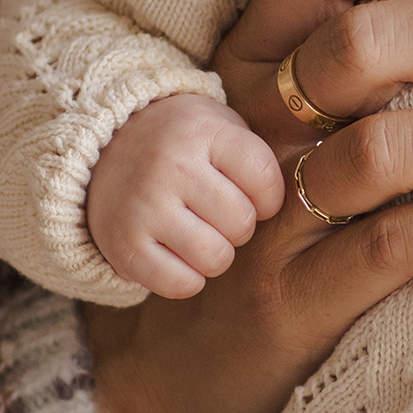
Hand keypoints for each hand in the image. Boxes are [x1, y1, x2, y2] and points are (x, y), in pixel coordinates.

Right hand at [87, 0, 412, 412]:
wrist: (180, 370)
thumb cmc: (272, 228)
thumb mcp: (292, 131)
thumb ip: (364, 69)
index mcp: (248, 66)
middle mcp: (251, 129)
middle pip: (356, 47)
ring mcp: (267, 220)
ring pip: (377, 148)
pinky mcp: (291, 301)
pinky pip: (385, 249)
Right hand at [87, 94, 282, 298]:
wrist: (101, 149)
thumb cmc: (181, 144)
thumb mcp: (219, 127)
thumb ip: (259, 156)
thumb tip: (312, 201)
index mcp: (202, 130)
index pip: (266, 182)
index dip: (268, 199)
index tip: (250, 194)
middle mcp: (170, 164)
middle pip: (242, 224)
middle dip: (239, 226)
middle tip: (215, 213)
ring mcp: (143, 206)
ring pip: (216, 258)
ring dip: (216, 254)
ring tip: (198, 233)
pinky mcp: (123, 244)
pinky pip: (182, 284)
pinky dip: (188, 279)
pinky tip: (177, 254)